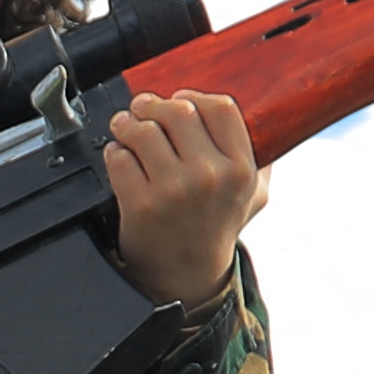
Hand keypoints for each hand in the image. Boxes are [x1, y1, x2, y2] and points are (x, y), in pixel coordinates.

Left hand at [104, 83, 268, 305]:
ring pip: (143, 130)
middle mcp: (209, 177)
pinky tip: (120, 156)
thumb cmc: (216, 227)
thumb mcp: (253, 194)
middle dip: (153, 105)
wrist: (187, 276)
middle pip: (178, 111)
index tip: (179, 99)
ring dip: (127, 124)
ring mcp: (174, 190)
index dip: (194, 96)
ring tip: (125, 128)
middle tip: (142, 108)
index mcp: (241, 169)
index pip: (219, 107)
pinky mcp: (141, 204)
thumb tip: (259, 114)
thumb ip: (259, 156)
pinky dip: (114, 151)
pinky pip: (119, 157)